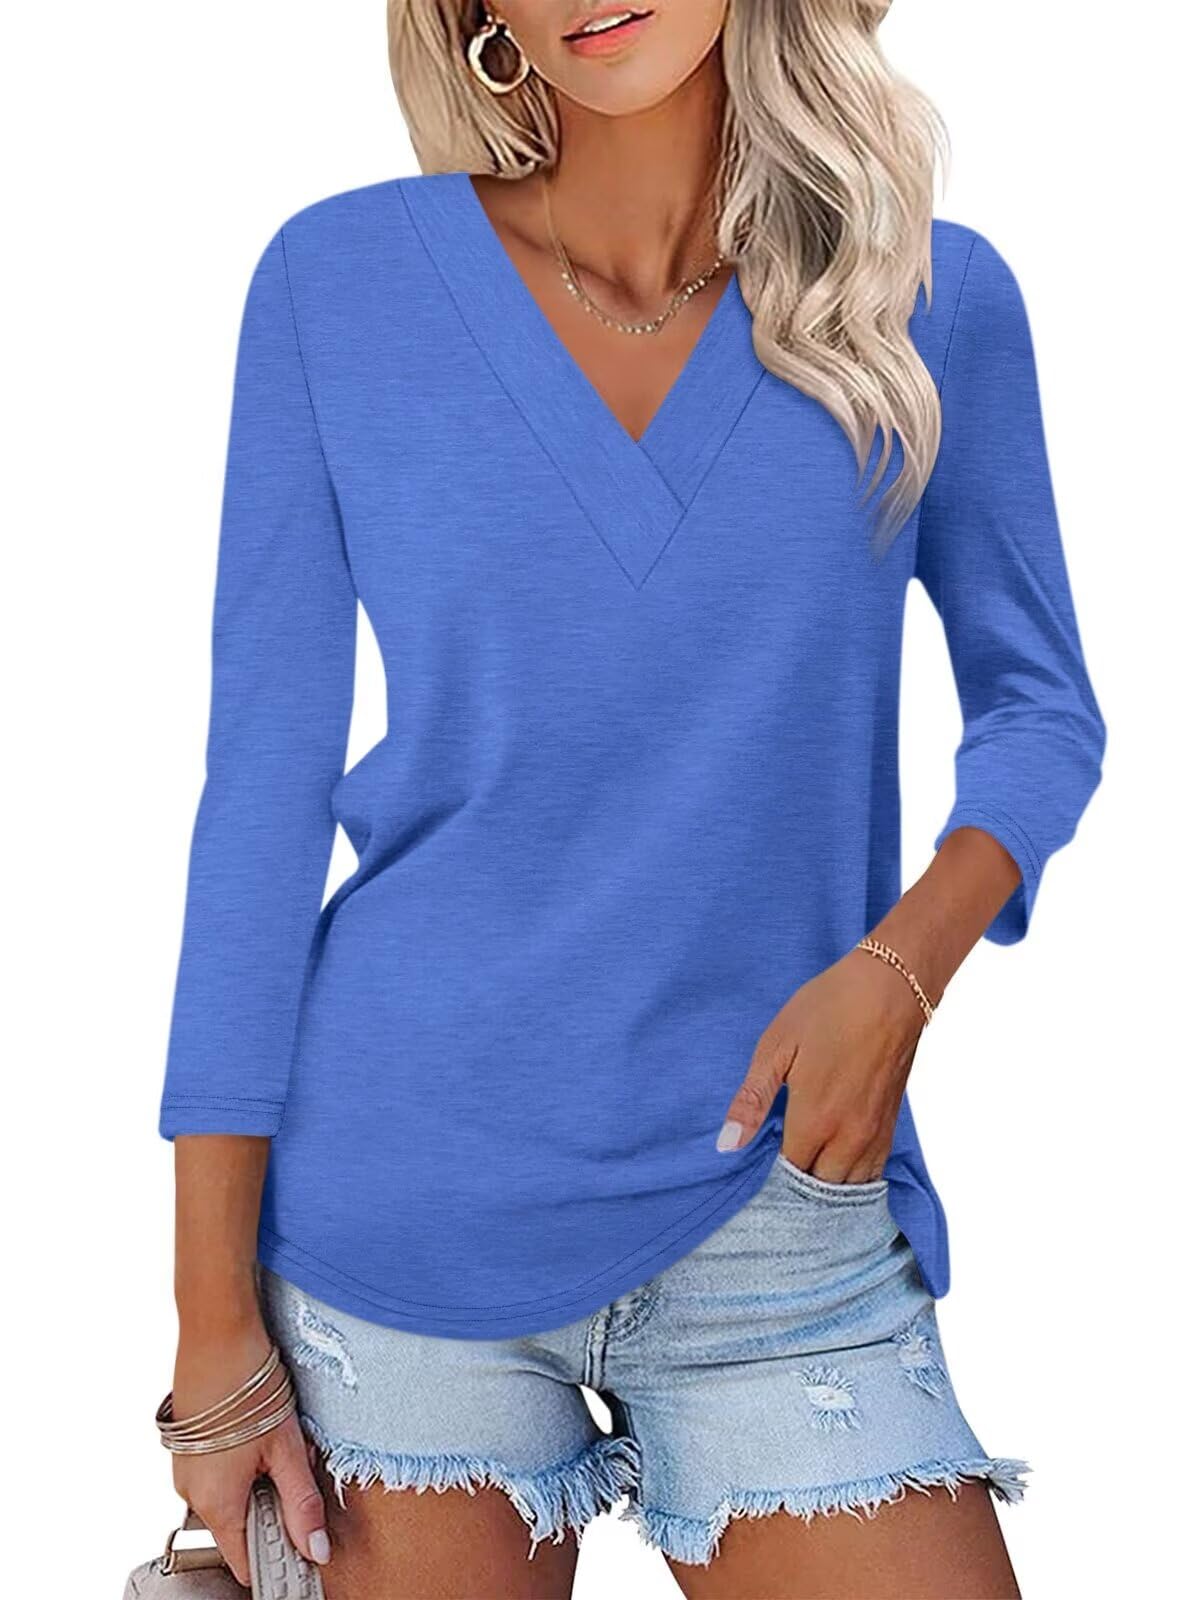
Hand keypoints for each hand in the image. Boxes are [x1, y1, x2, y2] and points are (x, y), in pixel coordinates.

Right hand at [170, 1318, 330, 1584]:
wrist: (216, 1334)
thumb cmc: (247, 1388)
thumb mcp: (285, 1449)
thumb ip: (301, 1503)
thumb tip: (315, 1549)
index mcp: (215, 1503)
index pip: (244, 1560)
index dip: (277, 1558)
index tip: (304, 1549)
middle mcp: (193, 1493)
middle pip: (243, 1523)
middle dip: (278, 1502)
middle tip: (299, 1466)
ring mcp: (188, 1468)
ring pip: (236, 1492)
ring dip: (265, 1477)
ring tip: (282, 1440)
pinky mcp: (192, 1445)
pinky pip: (224, 1469)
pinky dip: (248, 1459)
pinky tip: (265, 1428)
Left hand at [717, 945, 925, 1180]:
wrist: (893, 988)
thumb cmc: (830, 1008)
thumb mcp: (776, 1046)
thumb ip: (752, 1101)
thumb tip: (726, 1145)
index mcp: (815, 1120)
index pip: (789, 1176)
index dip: (769, 1179)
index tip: (755, 1172)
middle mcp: (849, 1137)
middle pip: (820, 1190)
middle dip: (798, 1189)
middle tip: (775, 1176)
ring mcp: (875, 1134)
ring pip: (850, 1187)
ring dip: (827, 1187)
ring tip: (804, 1174)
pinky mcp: (891, 1124)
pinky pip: (873, 1172)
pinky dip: (853, 1177)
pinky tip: (835, 1165)